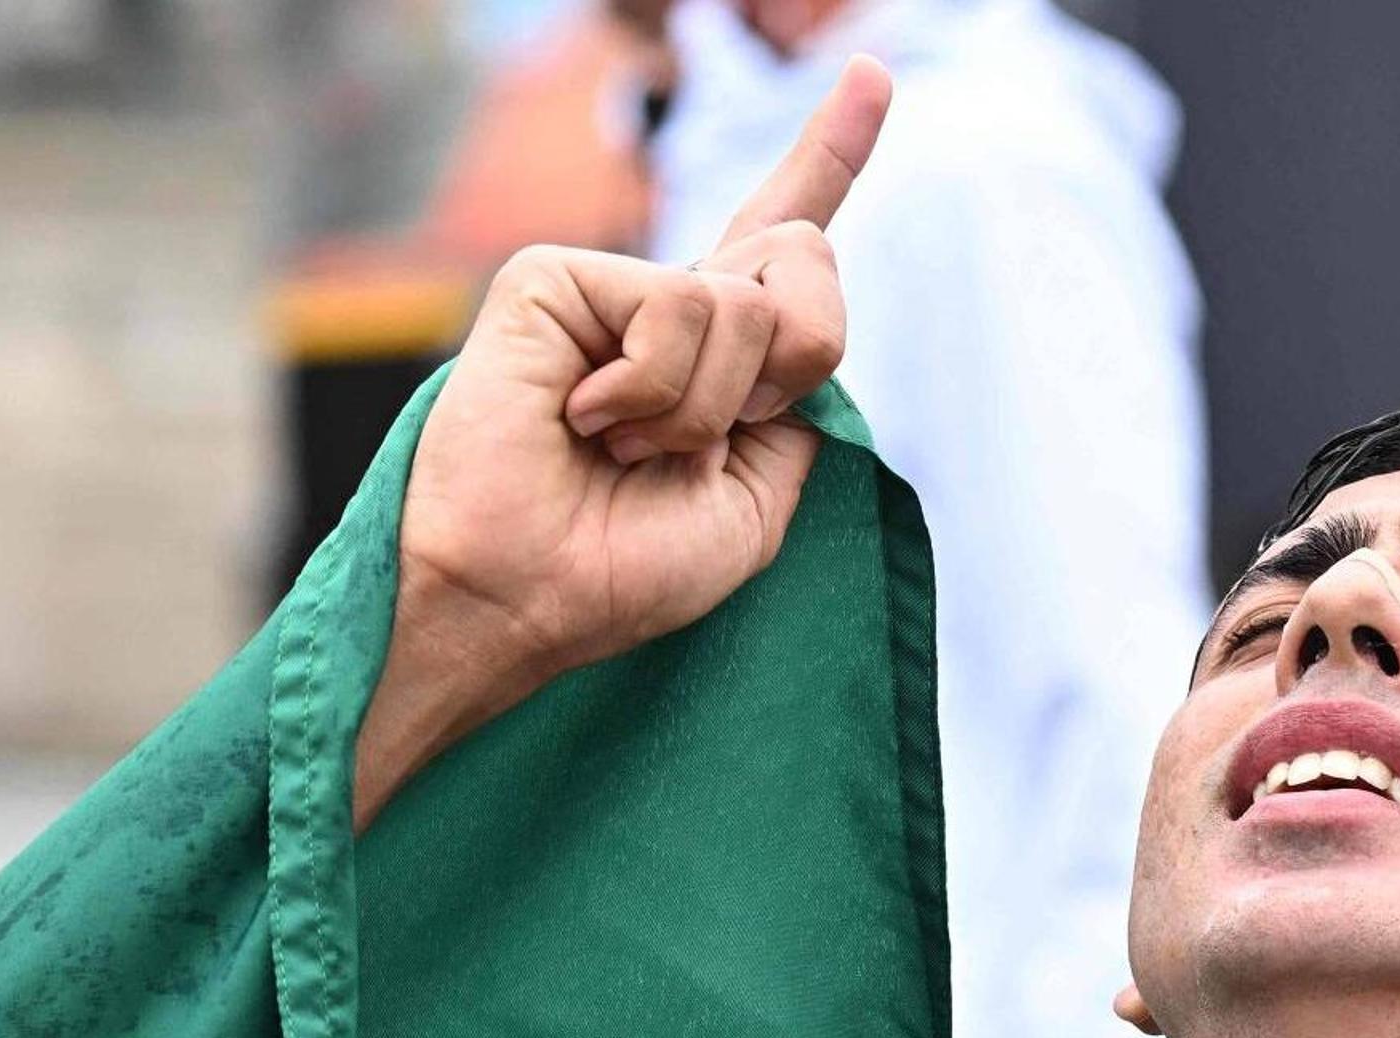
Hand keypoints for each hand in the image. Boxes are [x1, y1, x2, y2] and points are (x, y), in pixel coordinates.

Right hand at [354, 57, 892, 822]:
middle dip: (791, 366)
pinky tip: (584, 421)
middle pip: (805, 266)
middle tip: (708, 441)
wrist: (528, 601)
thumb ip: (796, 414)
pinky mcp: (555, 275)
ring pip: (744, 302)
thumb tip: (788, 312)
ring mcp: (610, 286)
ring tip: (624, 449)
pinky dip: (650, 394)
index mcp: (721, 354)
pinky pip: (676, 309)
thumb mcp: (752, 505)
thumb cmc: (622, 569)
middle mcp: (668, 307)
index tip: (872, 75)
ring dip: (704, 410)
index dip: (831, 158)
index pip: (785, 243)